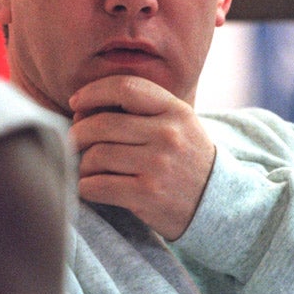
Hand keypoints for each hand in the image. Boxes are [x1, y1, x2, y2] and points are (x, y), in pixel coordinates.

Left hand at [69, 75, 215, 240]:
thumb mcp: (177, 124)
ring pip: (96, 156)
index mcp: (175, 111)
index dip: (92, 91)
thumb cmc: (185, 160)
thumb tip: (82, 109)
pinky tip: (90, 186)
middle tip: (74, 140)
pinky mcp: (147, 195)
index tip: (77, 102)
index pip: (125, 87)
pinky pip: (97, 186)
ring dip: (82, 163)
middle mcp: (168, 135)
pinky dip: (85, 186)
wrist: (219, 205)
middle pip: (102, 124)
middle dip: (78, 132)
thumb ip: (140, 110)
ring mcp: (158, 166)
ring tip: (87, 167)